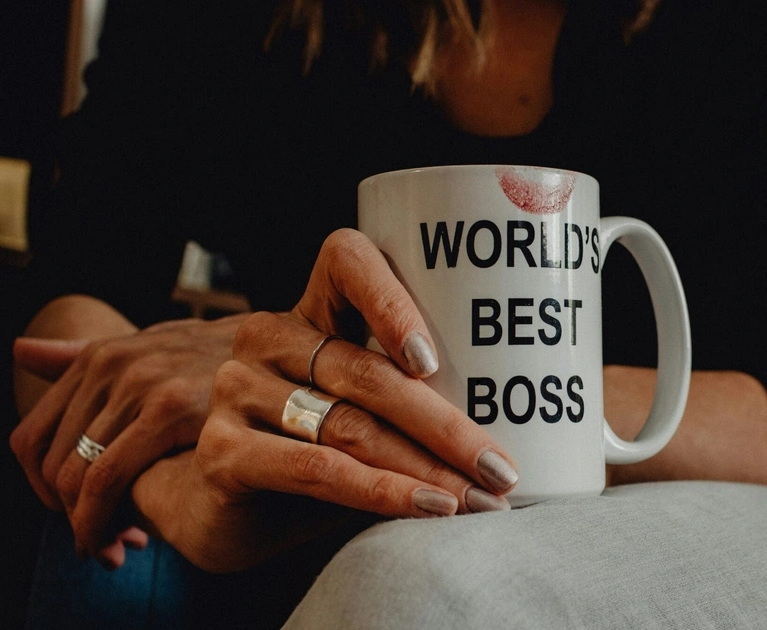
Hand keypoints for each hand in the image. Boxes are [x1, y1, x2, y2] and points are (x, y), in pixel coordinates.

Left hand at [9, 314, 244, 565]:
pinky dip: (103, 519)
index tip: (73, 516)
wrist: (293, 352)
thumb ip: (86, 357)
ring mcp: (139, 383)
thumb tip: (20, 350)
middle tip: (99, 543)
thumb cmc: (227, 360)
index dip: (43, 490)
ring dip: (87, 525)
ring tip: (116, 546)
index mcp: (101, 355)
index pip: (32, 438)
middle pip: (51, 463)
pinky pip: (108, 477)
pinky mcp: (169, 407)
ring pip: (75, 476)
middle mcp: (111, 365)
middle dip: (67, 515)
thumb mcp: (156, 349)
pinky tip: (131, 538)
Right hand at [132, 229, 518, 571]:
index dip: (390, 299)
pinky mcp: (224, 450)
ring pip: (352, 427)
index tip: (434, 359)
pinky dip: (382, 492)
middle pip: (369, 373)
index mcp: (313, 313)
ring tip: (479, 500)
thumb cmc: (319, 453)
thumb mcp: (369, 416)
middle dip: (447, 428)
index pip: (348, 263)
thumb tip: (519, 427)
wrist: (226, 512)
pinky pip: (318, 468)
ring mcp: (239, 391)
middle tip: (500, 468)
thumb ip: (418, 402)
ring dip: (426, 469)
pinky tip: (427, 507)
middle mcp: (269, 340)